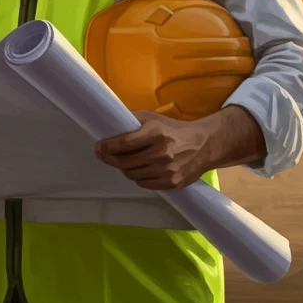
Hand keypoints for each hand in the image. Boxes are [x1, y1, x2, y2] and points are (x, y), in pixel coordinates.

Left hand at [95, 111, 215, 190]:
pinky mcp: (171, 183)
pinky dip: (137, 177)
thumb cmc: (174, 130)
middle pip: (124, 162)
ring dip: (124, 168)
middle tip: (103, 155)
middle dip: (110, 159)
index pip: (123, 143)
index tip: (98, 147)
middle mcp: (160, 153)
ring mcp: (166, 170)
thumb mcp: (154, 119)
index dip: (107, 147)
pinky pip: (143, 183)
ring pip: (131, 174)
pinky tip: (139, 170)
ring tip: (124, 162)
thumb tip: (111, 124)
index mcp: (155, 133)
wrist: (203, 145)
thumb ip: (134, 120)